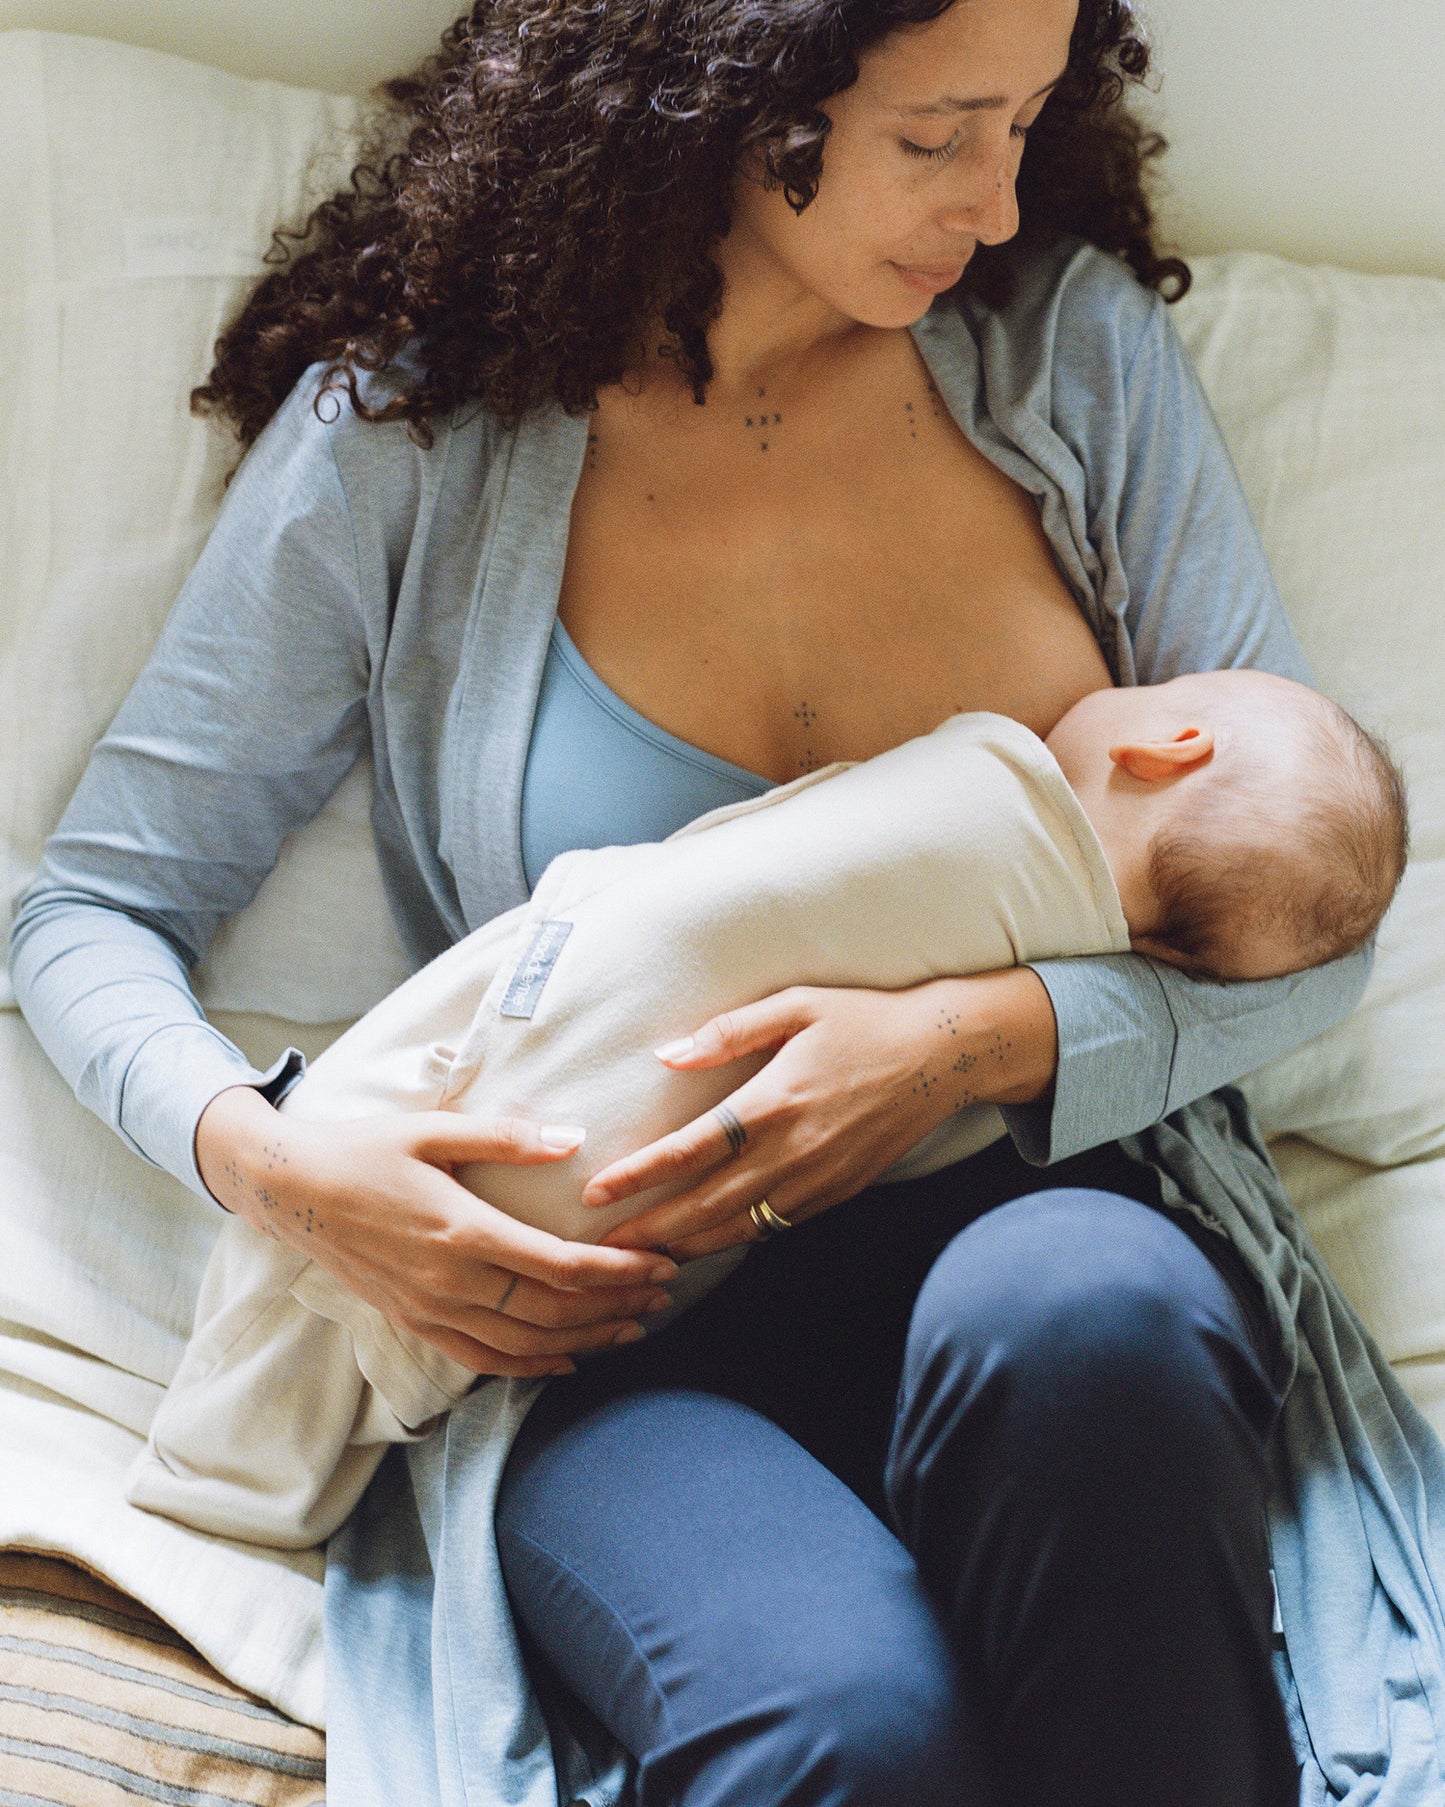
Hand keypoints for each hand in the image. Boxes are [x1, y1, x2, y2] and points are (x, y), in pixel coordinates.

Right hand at [195, 1089, 678, 1378]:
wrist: (292, 1191)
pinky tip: (567, 1359)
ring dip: (585, 1339)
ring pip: (523, 1344)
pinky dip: (530, 1366)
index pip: (559, 1266)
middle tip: (666, 1293)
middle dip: (616, 1305)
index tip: (661, 1263)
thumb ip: (506, 1136)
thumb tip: (574, 1137)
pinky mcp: (413, 1323)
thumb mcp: (434, 1128)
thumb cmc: (366, 1150)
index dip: (618, 1270)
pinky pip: (482, 1359)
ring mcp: (429, 1310)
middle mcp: (449, 1281)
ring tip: (633, 1325)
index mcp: (462, 1230)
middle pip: (552, 1312)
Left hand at [582, 966, 1057, 1260]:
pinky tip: (704, 1244)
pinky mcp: (836, 1193)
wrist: (943, 1056)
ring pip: (738, 1228)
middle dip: (650, 1231)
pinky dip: (733, 1240)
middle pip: (705, 1206)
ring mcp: (817, 1179)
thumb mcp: (795, 1006)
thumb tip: (668, 1055)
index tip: (597, 1192)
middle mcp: (793, 1151)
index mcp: (773, 1102)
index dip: (639, 1176)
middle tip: (601, 1248)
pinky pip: (773, 1226)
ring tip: (641, 1258)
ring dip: (686, 1247)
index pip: (690, 1150)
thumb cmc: (863, 1021)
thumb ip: (728, 1032)